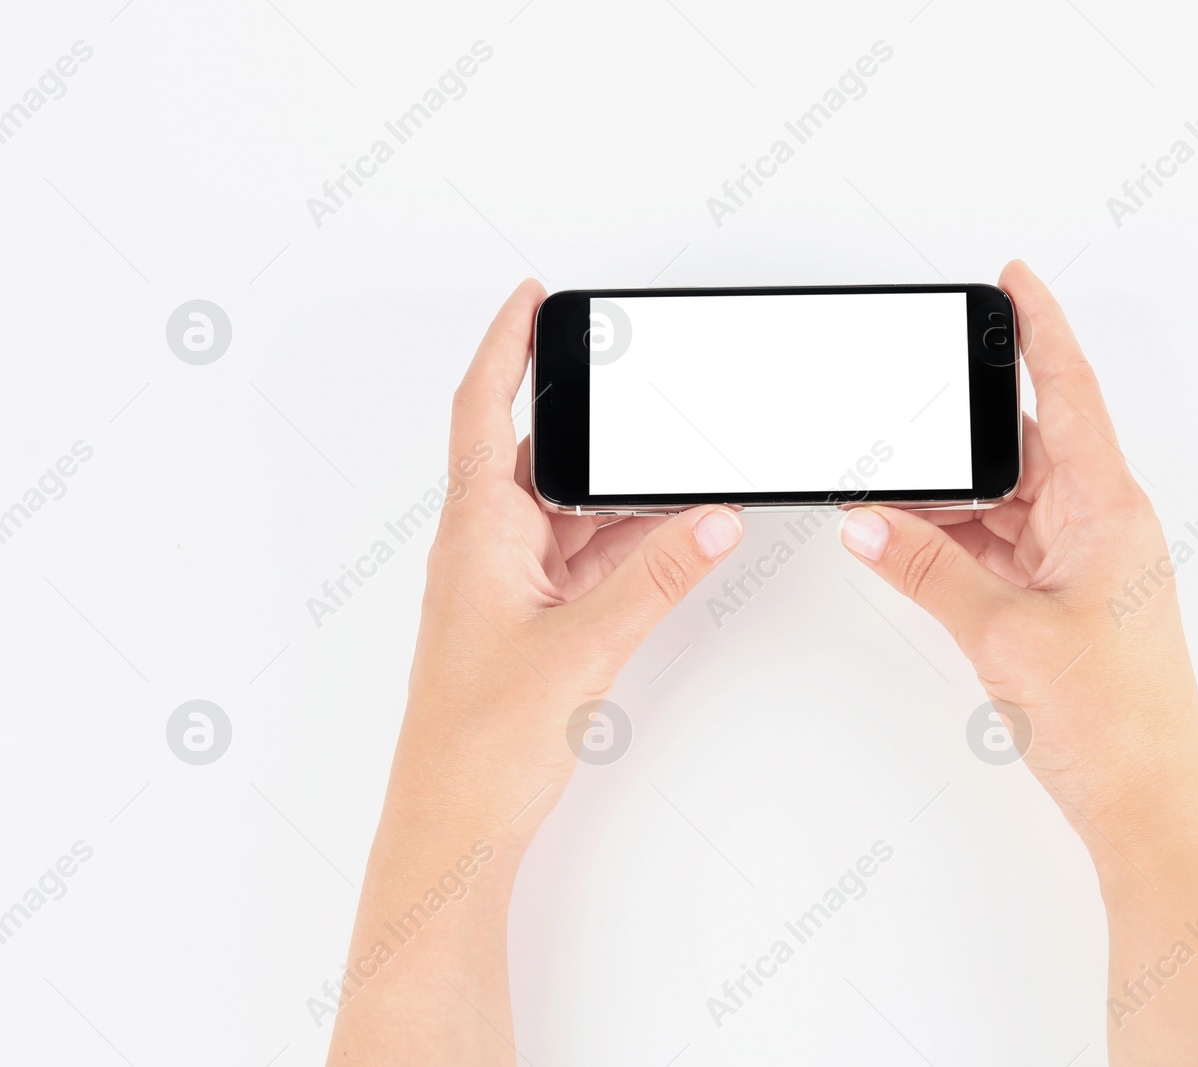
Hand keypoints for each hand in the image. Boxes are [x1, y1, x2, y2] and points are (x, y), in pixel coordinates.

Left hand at [392, 279, 744, 849]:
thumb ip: (657, 577)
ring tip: (678, 469)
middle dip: (592, 420)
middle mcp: (485, 546)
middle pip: (538, 454)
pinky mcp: (532, 621)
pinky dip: (626, 544)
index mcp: (475, 531)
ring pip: (569, 510)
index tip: (534, 296)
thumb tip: (710, 517)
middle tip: (641, 384)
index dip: (505, 344)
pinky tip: (670, 540)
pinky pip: (583, 557)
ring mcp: (508, 584)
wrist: (456, 827)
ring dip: (620, 493)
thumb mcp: (583, 645)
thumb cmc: (478, 743)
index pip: (481, 407)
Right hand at [840, 261, 1197, 1064]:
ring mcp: (1081, 564)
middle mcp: (1101, 524)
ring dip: (949, 503)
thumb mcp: (1001, 633)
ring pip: (1004, 502)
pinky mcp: (1061, 602)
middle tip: (900, 422)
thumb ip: (925, 568)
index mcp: (1110, 507)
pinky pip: (999, 547)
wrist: (1148, 806)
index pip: (1071, 391)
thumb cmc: (1115, 722)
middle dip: (959, 438)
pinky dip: (955, 544)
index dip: (1040, 329)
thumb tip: (867, 522)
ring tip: (885, 499)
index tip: (1014, 280)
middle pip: (1024, 449)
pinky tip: (909, 545)